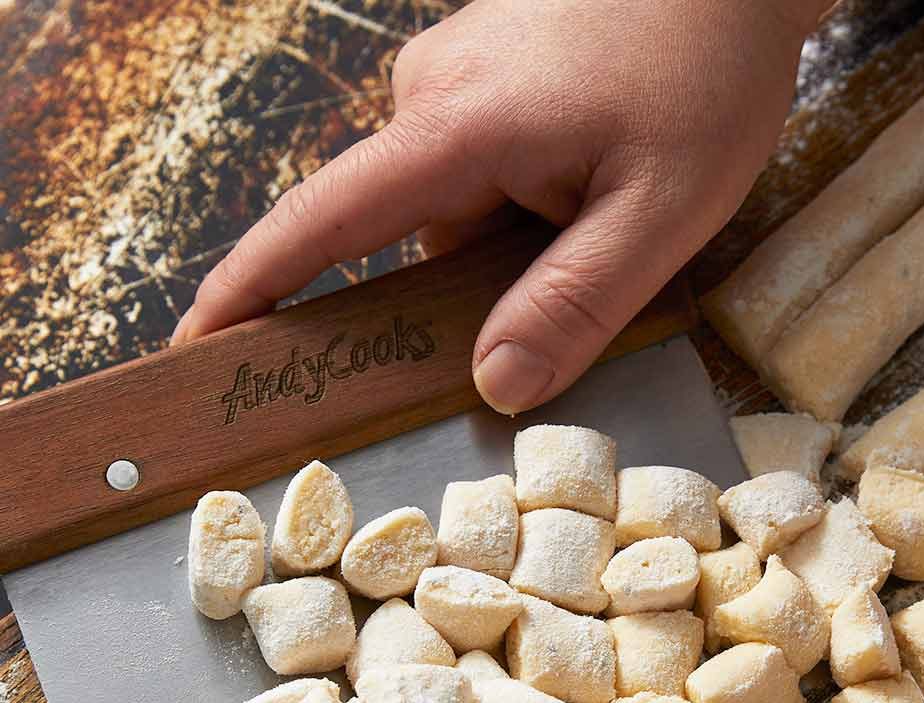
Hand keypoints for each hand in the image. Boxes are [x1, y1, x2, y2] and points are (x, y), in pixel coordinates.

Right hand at [172, 0, 813, 413]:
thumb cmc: (706, 73)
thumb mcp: (658, 214)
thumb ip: (572, 306)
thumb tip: (493, 387)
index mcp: (455, 128)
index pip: (322, 222)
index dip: (254, 289)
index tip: (197, 343)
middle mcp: (431, 95)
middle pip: (408, 235)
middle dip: (467, 286)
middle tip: (561, 291)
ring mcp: (457, 77)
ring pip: (453, 209)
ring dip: (513, 244)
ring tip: (612, 217)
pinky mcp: (485, 73)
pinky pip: (477, 170)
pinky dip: (522, 206)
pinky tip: (596, 186)